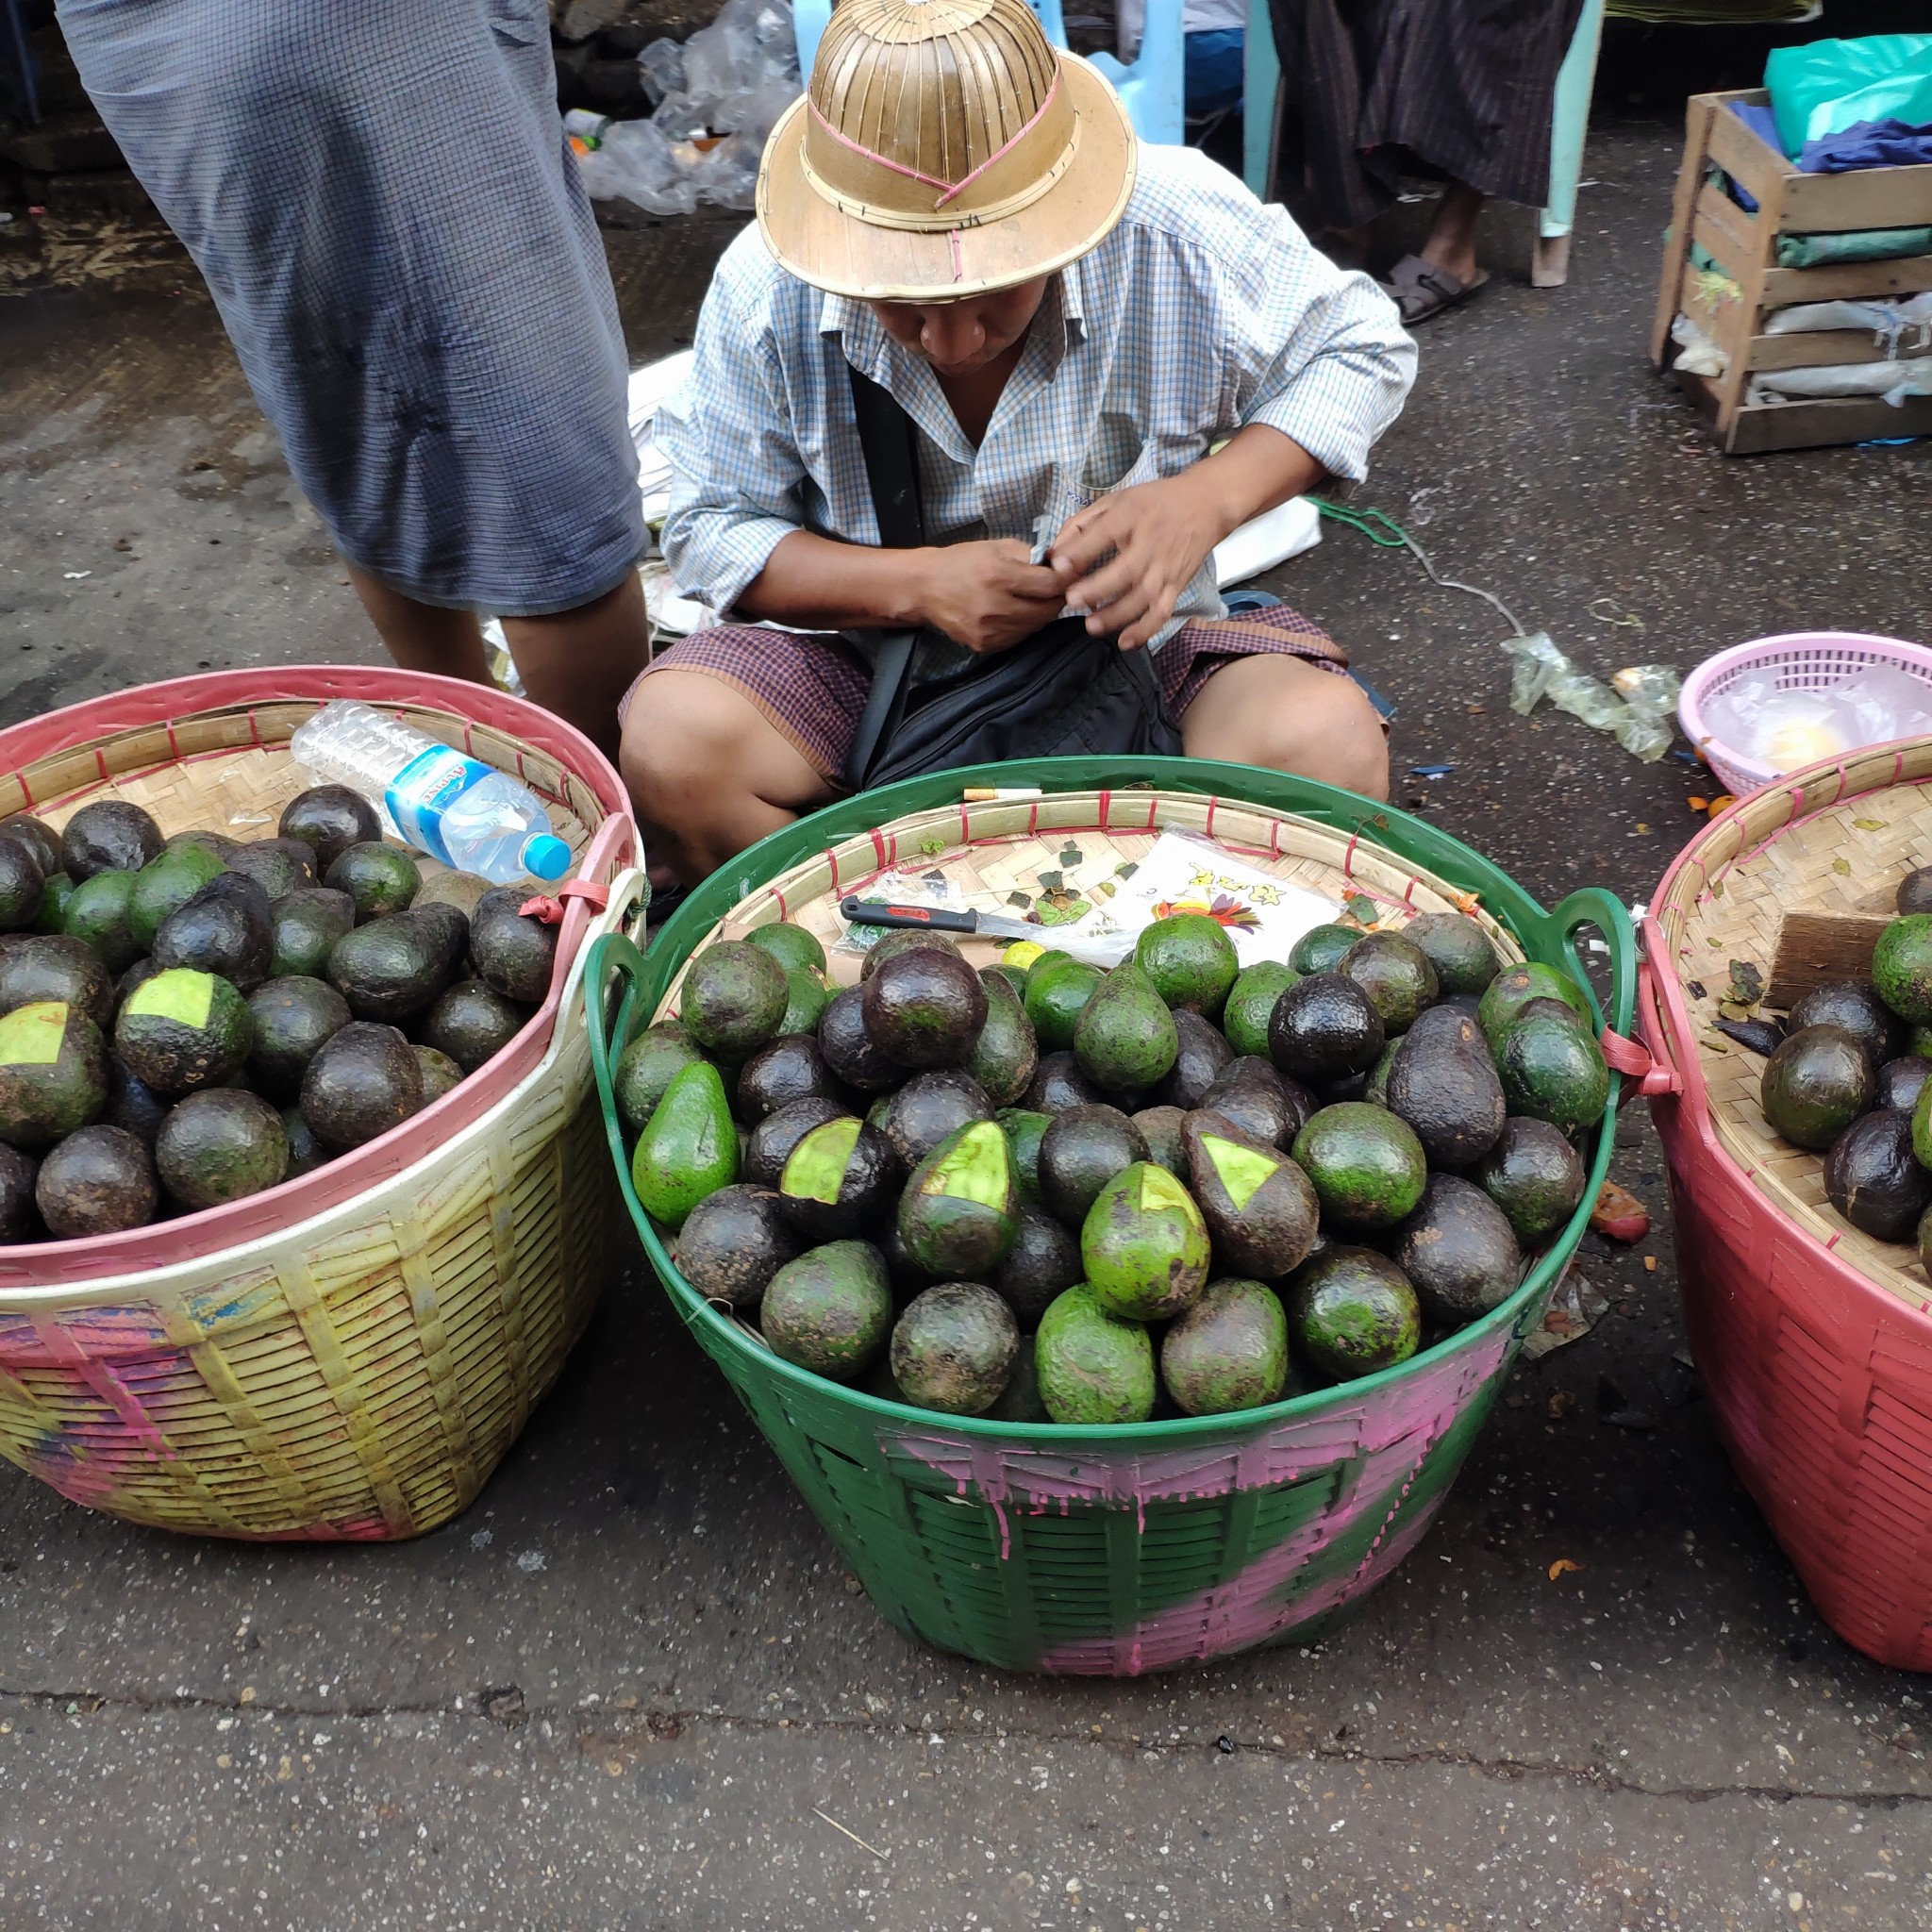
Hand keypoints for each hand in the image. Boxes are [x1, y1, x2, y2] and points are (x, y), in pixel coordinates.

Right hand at [918, 539, 1065, 654]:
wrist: (925, 588)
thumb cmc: (962, 561)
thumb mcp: (996, 546)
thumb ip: (1029, 555)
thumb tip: (1058, 565)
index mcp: (998, 576)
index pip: (1050, 584)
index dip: (1066, 578)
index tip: (1070, 573)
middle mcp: (995, 606)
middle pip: (1047, 609)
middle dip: (1057, 597)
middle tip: (1056, 588)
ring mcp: (990, 630)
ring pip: (1036, 626)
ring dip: (1042, 613)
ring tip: (1037, 599)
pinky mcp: (985, 645)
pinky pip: (1019, 637)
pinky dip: (1025, 625)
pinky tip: (1018, 612)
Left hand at [1047, 473, 1225, 651]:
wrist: (1207, 505)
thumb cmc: (1155, 503)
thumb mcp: (1116, 501)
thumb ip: (1081, 525)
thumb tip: (1055, 555)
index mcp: (1131, 516)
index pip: (1104, 533)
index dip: (1080, 551)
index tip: (1058, 566)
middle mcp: (1150, 545)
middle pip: (1123, 571)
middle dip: (1096, 589)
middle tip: (1072, 600)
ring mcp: (1165, 569)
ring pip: (1142, 598)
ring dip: (1116, 615)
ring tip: (1091, 625)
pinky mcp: (1176, 586)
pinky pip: (1161, 613)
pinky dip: (1145, 630)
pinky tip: (1125, 641)